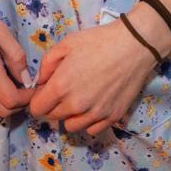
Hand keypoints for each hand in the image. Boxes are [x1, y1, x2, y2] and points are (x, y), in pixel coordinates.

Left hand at [28, 17, 162, 134]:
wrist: (134, 46)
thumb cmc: (98, 41)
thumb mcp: (66, 44)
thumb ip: (46, 65)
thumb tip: (40, 83)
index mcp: (61, 87)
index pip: (37, 109)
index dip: (38, 99)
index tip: (46, 92)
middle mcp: (76, 106)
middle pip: (53, 118)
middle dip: (53, 106)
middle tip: (65, 90)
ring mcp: (95, 114)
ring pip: (71, 127)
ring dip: (70, 116)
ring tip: (79, 99)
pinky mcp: (112, 117)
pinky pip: (92, 129)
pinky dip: (89, 121)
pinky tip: (93, 106)